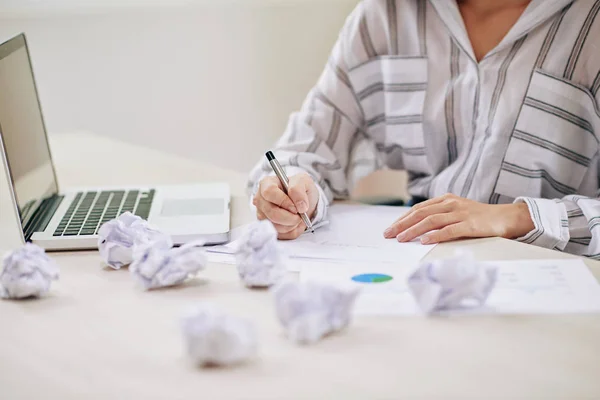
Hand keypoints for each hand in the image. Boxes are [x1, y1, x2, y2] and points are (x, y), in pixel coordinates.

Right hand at [252, 173, 318, 239]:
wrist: (302, 203)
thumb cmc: (300, 189)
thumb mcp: (303, 181)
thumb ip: (299, 189)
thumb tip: (300, 206)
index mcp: (266, 184)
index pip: (269, 192)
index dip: (283, 201)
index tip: (296, 207)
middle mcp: (260, 200)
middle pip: (271, 212)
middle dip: (290, 217)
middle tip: (300, 215)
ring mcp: (262, 215)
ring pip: (275, 226)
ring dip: (292, 225)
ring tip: (298, 217)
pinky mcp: (267, 228)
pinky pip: (281, 235)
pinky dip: (292, 231)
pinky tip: (295, 223)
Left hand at [383, 193, 534, 243]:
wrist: (506, 217)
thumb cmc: (479, 218)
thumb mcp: (456, 213)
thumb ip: (439, 217)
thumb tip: (417, 229)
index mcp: (446, 200)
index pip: (419, 209)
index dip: (403, 218)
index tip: (391, 229)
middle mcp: (451, 204)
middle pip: (421, 213)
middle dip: (402, 224)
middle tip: (389, 234)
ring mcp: (461, 213)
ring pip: (432, 221)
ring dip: (414, 230)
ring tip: (401, 239)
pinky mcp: (471, 225)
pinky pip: (450, 230)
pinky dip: (435, 235)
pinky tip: (424, 241)